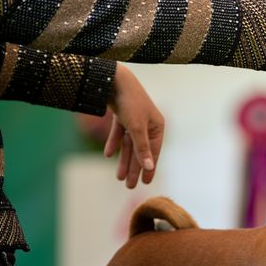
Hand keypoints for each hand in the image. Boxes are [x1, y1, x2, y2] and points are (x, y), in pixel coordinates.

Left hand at [104, 63, 164, 188]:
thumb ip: (142, 148)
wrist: (113, 79)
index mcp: (157, 127)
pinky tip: (108, 155)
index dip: (149, 168)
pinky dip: (113, 143)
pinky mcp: (122, 114)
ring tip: (118, 177)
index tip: (145, 183)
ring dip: (123, 160)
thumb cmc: (130, 102)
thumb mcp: (136, 128)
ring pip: (129, 145)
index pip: (154, 152)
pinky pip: (119, 134)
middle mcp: (147, 124)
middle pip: (140, 151)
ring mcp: (134, 119)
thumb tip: (149, 167)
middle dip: (134, 168)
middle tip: (129, 186)